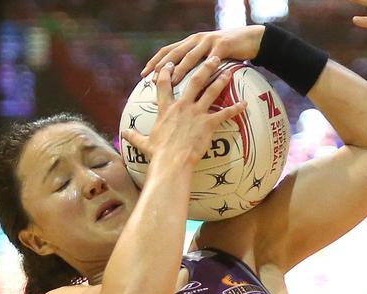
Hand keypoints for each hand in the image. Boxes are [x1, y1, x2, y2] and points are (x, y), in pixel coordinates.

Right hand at [123, 56, 246, 168]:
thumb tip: (122, 135)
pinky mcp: (208, 124)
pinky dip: (235, 109)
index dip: (166, 72)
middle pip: (194, 81)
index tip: (169, 63)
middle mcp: (182, 106)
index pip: (164, 85)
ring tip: (229, 71)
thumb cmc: (158, 154)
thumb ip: (133, 136)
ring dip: (221, 81)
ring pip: (211, 92)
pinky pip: (225, 114)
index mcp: (166, 109)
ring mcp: (196, 114)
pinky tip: (245, 104)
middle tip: (212, 57)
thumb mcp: (143, 143)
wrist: (171, 162)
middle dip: (204, 67)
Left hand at [141, 25, 264, 83]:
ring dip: (179, 69)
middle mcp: (196, 40)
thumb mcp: (211, 55)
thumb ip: (199, 63)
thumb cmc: (232, 51)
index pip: (168, 51)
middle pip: (174, 53)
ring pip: (189, 56)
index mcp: (191, 42)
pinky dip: (203, 69)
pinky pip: (210, 59)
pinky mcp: (222, 46)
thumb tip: (187, 80)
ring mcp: (208, 41)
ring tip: (171, 81)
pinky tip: (199, 78)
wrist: (253, 39)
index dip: (155, 62)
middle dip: (160, 66)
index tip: (143, 75)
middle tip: (150, 79)